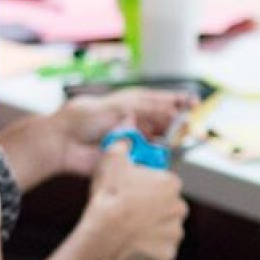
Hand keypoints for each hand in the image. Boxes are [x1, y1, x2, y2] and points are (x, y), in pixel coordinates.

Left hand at [54, 89, 194, 176]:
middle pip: (167, 122)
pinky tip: (163, 154)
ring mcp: (136, 140)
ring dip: (171, 141)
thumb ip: (150, 109)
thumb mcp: (121, 106)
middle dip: (180, 123)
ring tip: (177, 139)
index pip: (165, 100)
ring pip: (162, 141)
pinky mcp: (131, 159)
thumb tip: (175, 111)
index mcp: (136, 104)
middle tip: (189, 126)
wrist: (63, 143)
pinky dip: (158, 157)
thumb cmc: (86, 118)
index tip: (195, 103)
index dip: (181, 101)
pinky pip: (151, 159)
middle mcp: (138, 121)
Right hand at [86, 142, 188, 259]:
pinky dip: (149, 249)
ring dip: (152, 229)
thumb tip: (125, 140)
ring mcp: (175, 233)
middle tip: (131, 211)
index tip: (133, 191)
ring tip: (129, 229)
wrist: (104, 234)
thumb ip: (122, 146)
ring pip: (165, 229)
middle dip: (153, 208)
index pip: (164, 182)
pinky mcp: (167, 255)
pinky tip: (132, 245)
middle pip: (168, 206)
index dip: (147, 186)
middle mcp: (180, 207)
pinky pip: (160, 250)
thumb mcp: (112, 160)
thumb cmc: (109, 198)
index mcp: (171, 183)